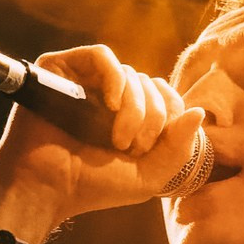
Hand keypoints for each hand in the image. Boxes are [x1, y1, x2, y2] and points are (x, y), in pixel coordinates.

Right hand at [0, 45, 203, 243]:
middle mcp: (107, 94)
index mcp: (128, 115)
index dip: (169, 118)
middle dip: (150, 119)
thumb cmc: (92, 185)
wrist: (46, 188)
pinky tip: (111, 105)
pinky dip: (115, 78)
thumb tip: (198, 111)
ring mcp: (84, 80)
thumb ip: (178, 147)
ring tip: (117, 139)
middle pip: (150, 84)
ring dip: (134, 108)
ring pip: (130, 73)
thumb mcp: (149, 175)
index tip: (150, 149)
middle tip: (130, 148)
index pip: (166, 96)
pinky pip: (101, 56)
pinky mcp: (60, 69)